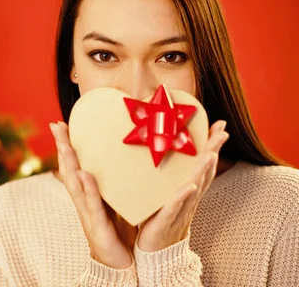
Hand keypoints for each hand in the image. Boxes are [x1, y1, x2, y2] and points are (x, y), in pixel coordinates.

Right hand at [50, 121, 133, 268]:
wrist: (117, 264)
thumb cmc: (116, 233)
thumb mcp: (111, 204)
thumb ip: (109, 185)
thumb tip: (116, 162)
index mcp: (86, 195)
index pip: (73, 165)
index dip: (66, 145)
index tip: (61, 124)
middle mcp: (82, 201)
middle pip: (68, 170)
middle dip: (62, 147)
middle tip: (56, 125)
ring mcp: (87, 213)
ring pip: (75, 184)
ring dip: (69, 163)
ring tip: (65, 143)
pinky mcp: (97, 225)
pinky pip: (92, 204)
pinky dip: (88, 189)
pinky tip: (85, 174)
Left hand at [137, 120, 228, 251]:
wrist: (156, 251)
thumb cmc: (158, 219)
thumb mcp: (164, 194)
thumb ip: (166, 176)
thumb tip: (160, 151)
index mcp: (187, 190)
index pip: (202, 165)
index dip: (212, 146)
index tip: (219, 126)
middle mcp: (188, 198)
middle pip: (203, 172)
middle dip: (213, 151)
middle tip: (222, 131)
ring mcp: (179, 209)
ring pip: (194, 187)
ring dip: (203, 170)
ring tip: (210, 153)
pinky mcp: (166, 220)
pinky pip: (175, 206)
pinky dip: (183, 196)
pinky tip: (189, 186)